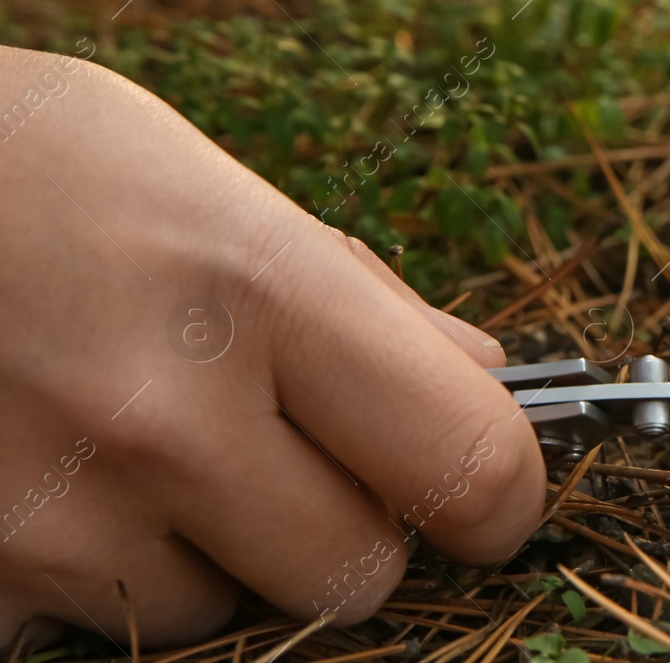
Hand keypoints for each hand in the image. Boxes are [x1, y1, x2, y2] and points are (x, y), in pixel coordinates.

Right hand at [0, 47, 544, 649]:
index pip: (470, 462)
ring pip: (222, 613)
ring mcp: (55, 516)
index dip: (502, 494)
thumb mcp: (217, 189)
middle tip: (289, 452)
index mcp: (263, 291)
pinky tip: (51, 479)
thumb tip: (487, 382)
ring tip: (135, 440)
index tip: (487, 494)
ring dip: (210, 553)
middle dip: (350, 528)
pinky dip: (96, 580)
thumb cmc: (42, 173)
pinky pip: (98, 634)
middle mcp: (165, 417)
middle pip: (359, 573)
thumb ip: (364, 300)